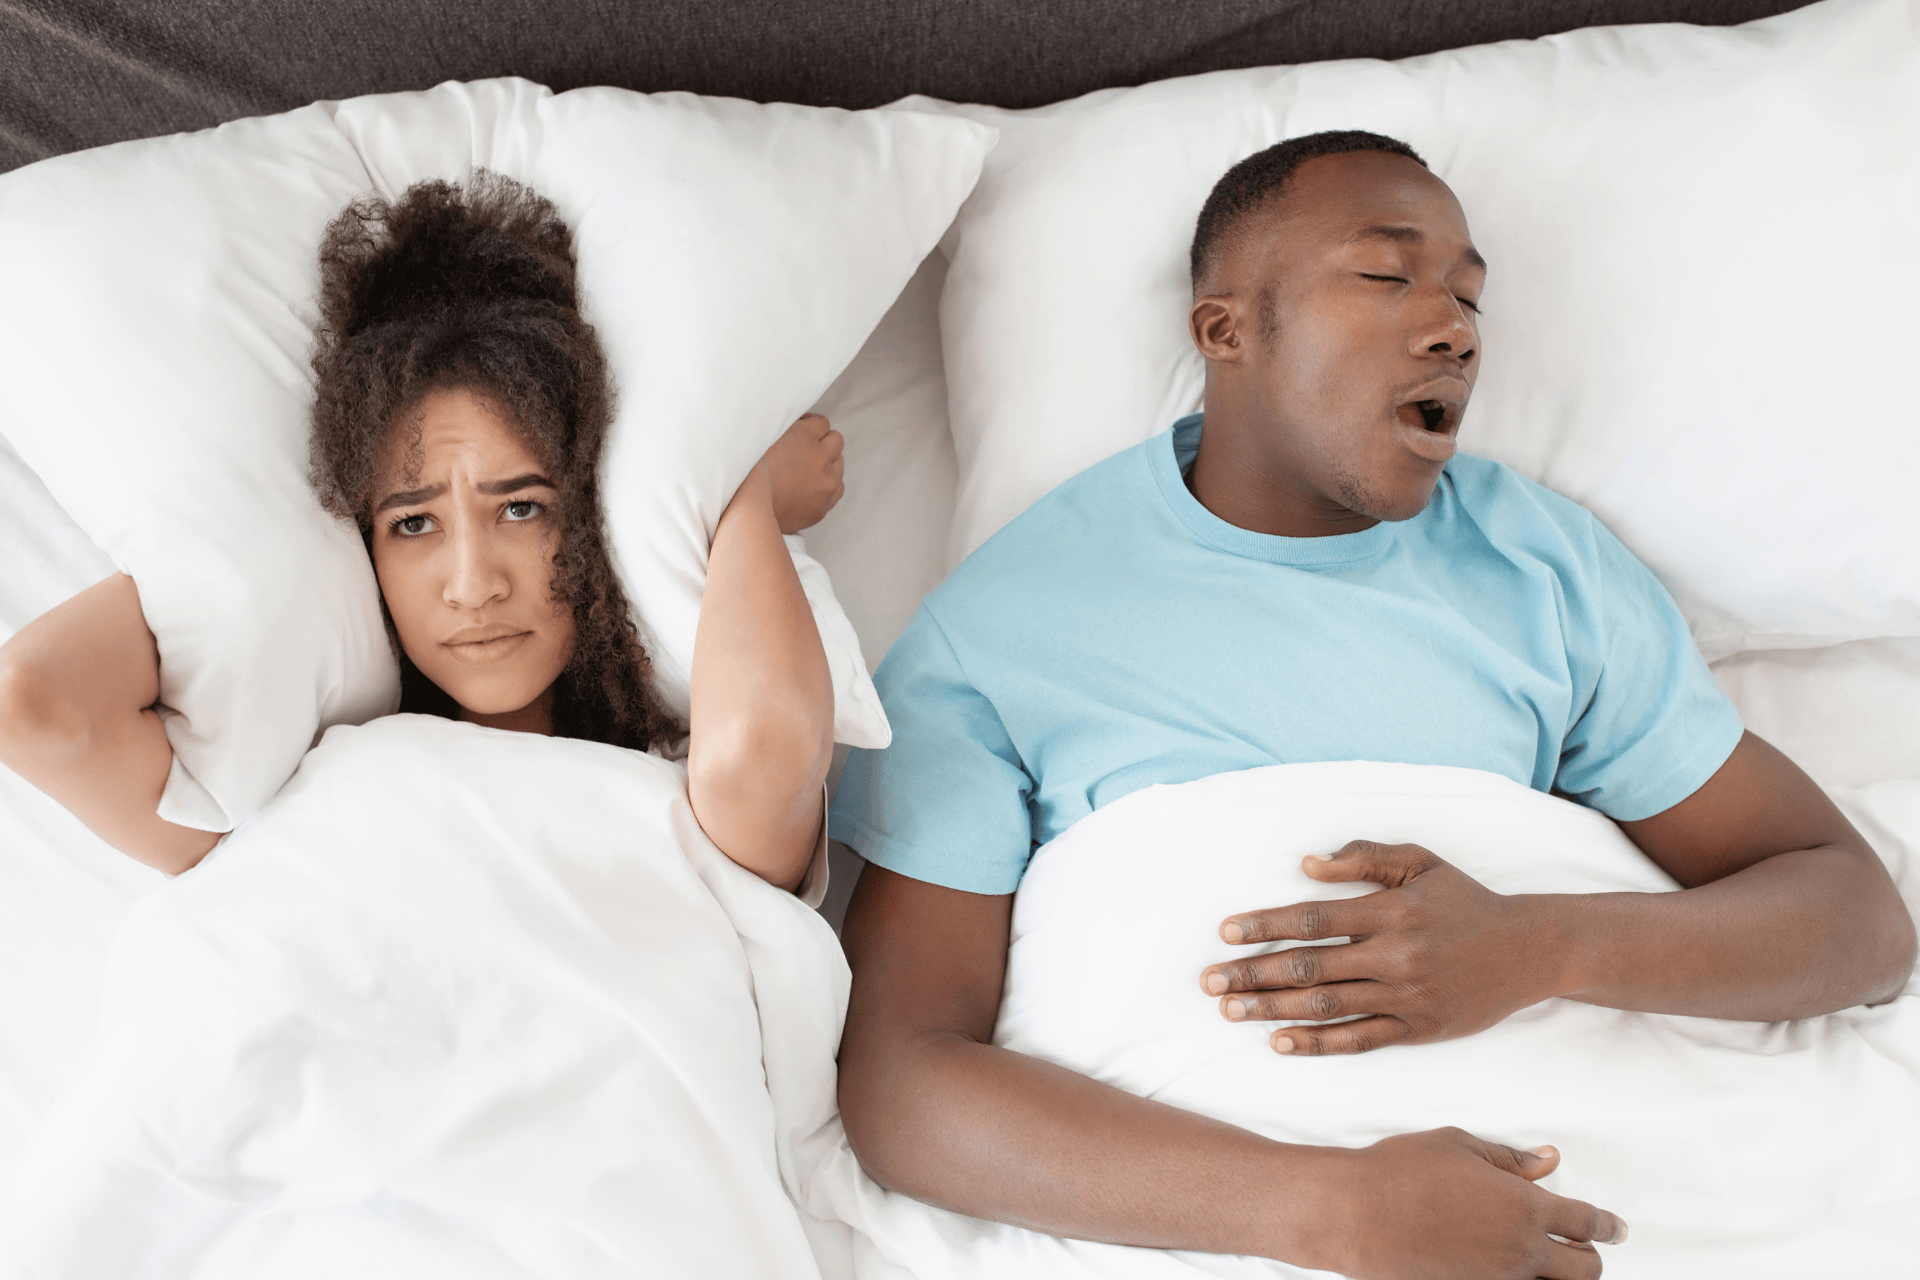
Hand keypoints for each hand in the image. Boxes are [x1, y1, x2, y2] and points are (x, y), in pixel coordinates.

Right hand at [741, 413, 844, 533]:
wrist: (747, 509)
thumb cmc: (747, 472)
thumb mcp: (762, 437)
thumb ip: (784, 428)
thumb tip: (793, 423)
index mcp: (804, 436)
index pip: (821, 423)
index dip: (810, 425)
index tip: (800, 431)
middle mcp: (820, 457)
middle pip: (836, 441)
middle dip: (823, 442)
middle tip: (806, 449)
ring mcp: (826, 482)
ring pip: (839, 465)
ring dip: (828, 463)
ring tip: (809, 469)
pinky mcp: (824, 505)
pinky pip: (837, 488)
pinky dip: (828, 485)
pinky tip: (813, 486)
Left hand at [1200, 840, 1563, 1054]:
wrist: (1529, 951)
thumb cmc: (1464, 901)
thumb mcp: (1420, 862)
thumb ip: (1364, 858)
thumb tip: (1306, 864)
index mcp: (1391, 911)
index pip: (1312, 918)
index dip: (1265, 925)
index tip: (1225, 932)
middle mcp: (1395, 956)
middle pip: (1308, 967)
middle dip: (1252, 974)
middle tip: (1209, 981)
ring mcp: (1406, 997)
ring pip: (1325, 1006)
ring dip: (1271, 1009)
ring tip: (1230, 1010)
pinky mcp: (1418, 1030)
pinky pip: (1357, 1040)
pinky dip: (1315, 1042)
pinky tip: (1279, 1040)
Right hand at [1318, 1129, 1625, 1279]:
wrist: (1355, 1213)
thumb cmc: (1400, 1171)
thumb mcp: (1459, 1147)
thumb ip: (1510, 1158)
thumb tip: (1548, 1161)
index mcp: (1525, 1208)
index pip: (1586, 1222)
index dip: (1608, 1224)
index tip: (1616, 1227)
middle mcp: (1520, 1252)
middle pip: (1585, 1269)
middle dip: (1591, 1256)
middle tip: (1586, 1247)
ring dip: (1558, 1277)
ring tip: (1551, 1263)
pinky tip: (1511, 1271)